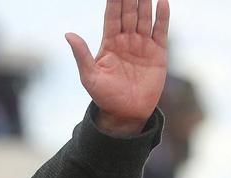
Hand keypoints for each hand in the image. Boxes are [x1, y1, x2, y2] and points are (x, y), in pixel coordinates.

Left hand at [66, 0, 168, 135]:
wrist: (125, 113)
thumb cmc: (104, 97)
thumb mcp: (89, 76)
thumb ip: (81, 54)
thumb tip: (68, 34)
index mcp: (109, 44)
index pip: (112, 16)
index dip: (114, 1)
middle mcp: (126, 41)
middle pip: (129, 13)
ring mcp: (142, 45)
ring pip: (144, 18)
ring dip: (146, 2)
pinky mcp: (158, 53)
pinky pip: (161, 30)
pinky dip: (162, 17)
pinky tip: (162, 2)